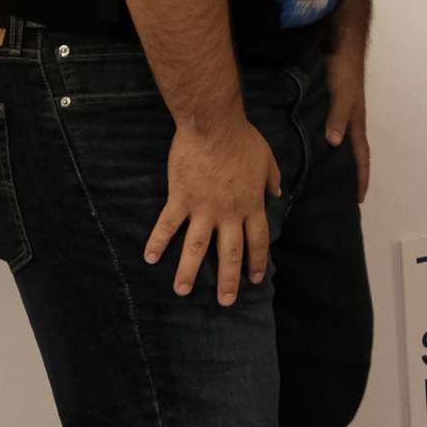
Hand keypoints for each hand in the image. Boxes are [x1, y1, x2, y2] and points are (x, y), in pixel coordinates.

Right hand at [146, 116, 281, 305]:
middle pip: (229, 253)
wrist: (214, 125)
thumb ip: (271, 178)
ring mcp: (203, 208)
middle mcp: (228, 213)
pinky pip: (167, 226)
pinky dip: (158, 242)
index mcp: (251, 204)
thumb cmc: (242, 139)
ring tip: (183, 292)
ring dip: (189, 272)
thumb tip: (277, 191)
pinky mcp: (181, 199)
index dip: (257, 261)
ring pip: (196, 248)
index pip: (258, 240)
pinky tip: (150, 258)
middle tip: (225, 301)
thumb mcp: (266, 158)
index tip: (255, 279)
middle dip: (228, 280)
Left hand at [324, 42, 371, 199]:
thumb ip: (338, 118)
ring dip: (337, 159)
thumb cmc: (344, 72)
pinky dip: (327, 141)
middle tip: (343, 193)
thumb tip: (334, 144)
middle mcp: (351, 121)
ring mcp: (342, 112)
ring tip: (326, 175)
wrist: (341, 45)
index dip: (362, 177)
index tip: (360, 199)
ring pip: (341, 141)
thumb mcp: (342, 95)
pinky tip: (314, 145)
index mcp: (356, 122)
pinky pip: (331, 129)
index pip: (362, 156)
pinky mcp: (332, 103)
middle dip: (352, 173)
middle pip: (353, 152)